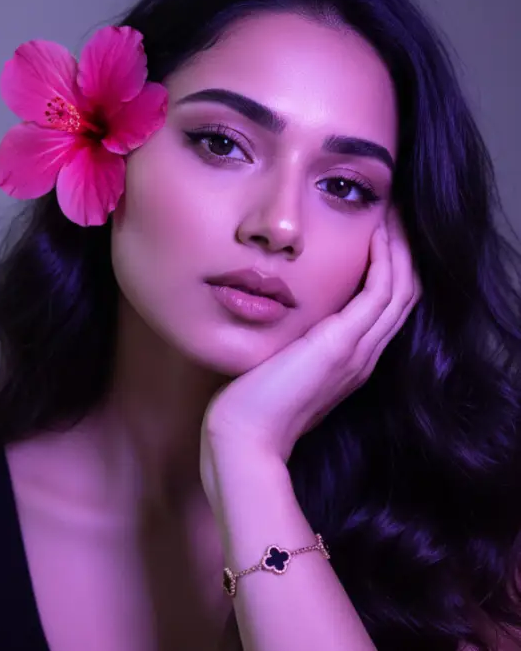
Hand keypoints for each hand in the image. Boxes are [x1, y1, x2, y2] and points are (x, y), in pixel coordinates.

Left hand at [199, 208, 421, 494]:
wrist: (245, 438)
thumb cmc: (249, 404)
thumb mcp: (278, 362)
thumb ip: (288, 340)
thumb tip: (272, 308)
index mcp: (351, 359)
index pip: (387, 305)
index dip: (392, 266)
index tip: (382, 230)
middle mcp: (364, 355)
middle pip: (406, 293)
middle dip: (405, 250)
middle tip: (398, 212)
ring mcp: (359, 351)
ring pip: (403, 289)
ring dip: (402, 247)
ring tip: (394, 213)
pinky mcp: (344, 345)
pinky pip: (382, 292)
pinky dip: (386, 260)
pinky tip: (378, 232)